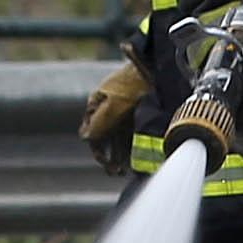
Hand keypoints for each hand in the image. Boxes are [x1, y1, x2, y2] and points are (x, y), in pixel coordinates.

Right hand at [79, 62, 144, 176]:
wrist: (156, 70)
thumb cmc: (132, 83)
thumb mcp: (114, 103)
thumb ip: (100, 122)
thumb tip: (86, 139)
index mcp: (97, 106)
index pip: (91, 133)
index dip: (97, 149)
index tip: (104, 162)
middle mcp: (109, 112)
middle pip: (105, 140)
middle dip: (109, 157)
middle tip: (116, 172)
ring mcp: (124, 115)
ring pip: (119, 141)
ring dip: (120, 157)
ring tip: (125, 171)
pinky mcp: (139, 118)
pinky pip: (132, 138)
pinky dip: (133, 150)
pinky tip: (137, 161)